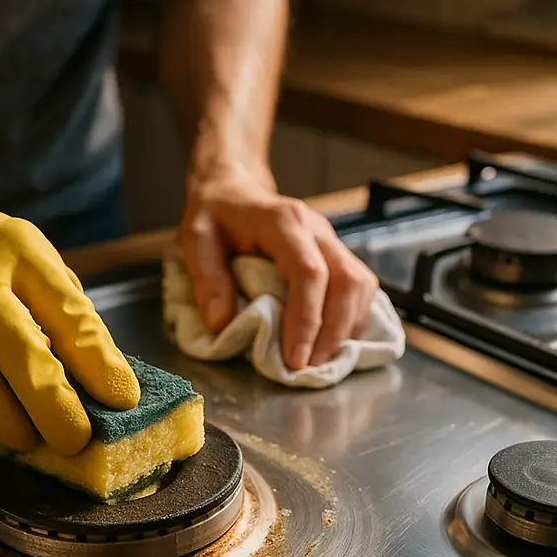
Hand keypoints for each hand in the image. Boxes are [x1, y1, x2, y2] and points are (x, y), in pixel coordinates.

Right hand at [0, 77, 139, 453]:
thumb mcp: (32, 262)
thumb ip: (64, 314)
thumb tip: (102, 384)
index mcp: (23, 253)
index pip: (69, 312)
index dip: (99, 362)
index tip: (123, 400)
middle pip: (18, 347)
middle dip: (51, 402)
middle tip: (75, 440)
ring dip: (1, 418)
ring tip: (28, 441)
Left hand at [179, 172, 378, 369]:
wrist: (233, 189)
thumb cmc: (215, 215)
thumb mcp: (195, 239)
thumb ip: (207, 279)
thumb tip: (223, 324)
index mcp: (283, 221)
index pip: (309, 273)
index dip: (306, 320)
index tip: (294, 358)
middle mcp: (316, 228)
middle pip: (347, 281)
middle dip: (333, 332)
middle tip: (309, 367)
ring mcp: (331, 240)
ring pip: (361, 285)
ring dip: (347, 327)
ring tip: (321, 359)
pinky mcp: (337, 254)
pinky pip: (360, 287)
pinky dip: (352, 318)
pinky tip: (332, 341)